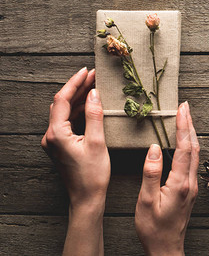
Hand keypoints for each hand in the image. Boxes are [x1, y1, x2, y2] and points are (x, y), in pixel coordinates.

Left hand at [41, 67, 109, 255]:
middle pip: (62, 104)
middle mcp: (51, 136)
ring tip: (95, 86)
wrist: (86, 198)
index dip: (74, 83)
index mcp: (56, 134)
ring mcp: (54, 141)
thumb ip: (95, 115)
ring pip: (65, 112)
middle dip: (78, 88)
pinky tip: (91, 105)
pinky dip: (79, 111)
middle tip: (95, 75)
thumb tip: (94, 93)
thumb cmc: (92, 174)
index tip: (87, 70)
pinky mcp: (61, 145)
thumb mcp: (97, 142)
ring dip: (79, 99)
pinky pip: (68, 122)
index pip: (62, 100)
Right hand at [135, 101, 198, 255]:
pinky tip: (183, 143)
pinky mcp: (190, 190)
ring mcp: (192, 186)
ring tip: (185, 119)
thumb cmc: (153, 228)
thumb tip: (153, 147)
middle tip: (185, 107)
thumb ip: (151, 173)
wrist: (166, 248)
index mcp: (180, 183)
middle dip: (190, 124)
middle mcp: (190, 182)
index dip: (183, 126)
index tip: (182, 109)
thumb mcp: (146, 201)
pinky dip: (188, 146)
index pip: (183, 148)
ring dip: (190, 134)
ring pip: (195, 154)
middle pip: (193, 147)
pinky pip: (192, 162)